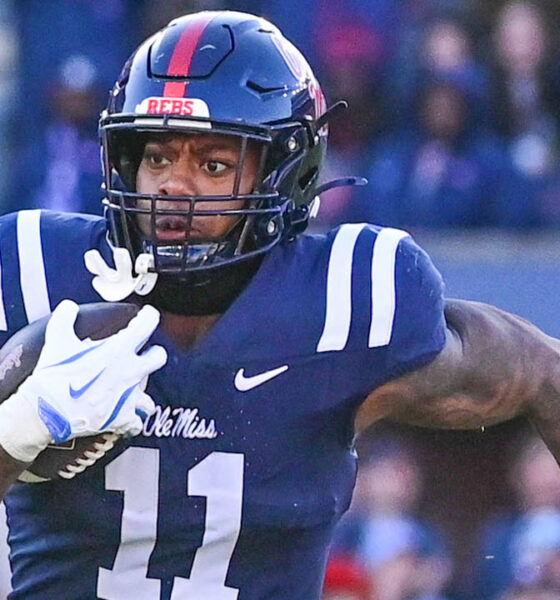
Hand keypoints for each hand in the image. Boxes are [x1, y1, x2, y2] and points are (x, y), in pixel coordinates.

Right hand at [0, 300, 166, 462]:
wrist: (44, 412)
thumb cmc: (53, 377)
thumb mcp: (57, 341)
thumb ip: (65, 319)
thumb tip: (68, 307)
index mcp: (118, 350)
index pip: (147, 325)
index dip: (149, 317)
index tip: (147, 316)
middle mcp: (129, 372)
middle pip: (159, 357)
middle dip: (153, 354)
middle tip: (145, 353)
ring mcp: (128, 397)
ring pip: (150, 395)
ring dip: (142, 394)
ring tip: (131, 391)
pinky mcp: (122, 418)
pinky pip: (137, 422)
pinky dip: (131, 421)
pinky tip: (124, 418)